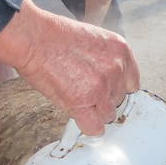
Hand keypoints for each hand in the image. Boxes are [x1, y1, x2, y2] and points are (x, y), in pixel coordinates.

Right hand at [0, 0, 138, 135]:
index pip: (132, 83)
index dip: (116, 88)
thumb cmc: (55, 36)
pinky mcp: (83, 102)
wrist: (33, 38)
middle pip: (119, 99)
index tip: (106, 90)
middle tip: (83, 89)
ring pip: (108, 115)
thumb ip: (106, 59)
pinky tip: (77, 116)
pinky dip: (87, 126)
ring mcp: (101, 87)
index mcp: (121, 50)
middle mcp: (116, 69)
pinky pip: (94, 128)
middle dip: (103, 98)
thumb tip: (109, 78)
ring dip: (94, 112)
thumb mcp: (93, 38)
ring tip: (76, 98)